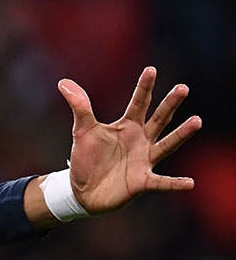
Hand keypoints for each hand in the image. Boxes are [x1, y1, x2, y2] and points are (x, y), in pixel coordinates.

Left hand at [58, 67, 200, 215]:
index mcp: (127, 126)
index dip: (144, 87)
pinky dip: (175, 183)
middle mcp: (141, 140)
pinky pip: (162, 182)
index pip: (138, 103)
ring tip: (197, 120)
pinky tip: (189, 183)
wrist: (83, 190)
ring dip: (181, 134)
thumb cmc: (87, 157)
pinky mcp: (143, 181)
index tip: (151, 69)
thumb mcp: (82, 130)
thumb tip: (63, 82)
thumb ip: (79, 107)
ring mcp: (144, 160)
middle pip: (159, 119)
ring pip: (167, 145)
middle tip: (182, 88)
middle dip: (170, 104)